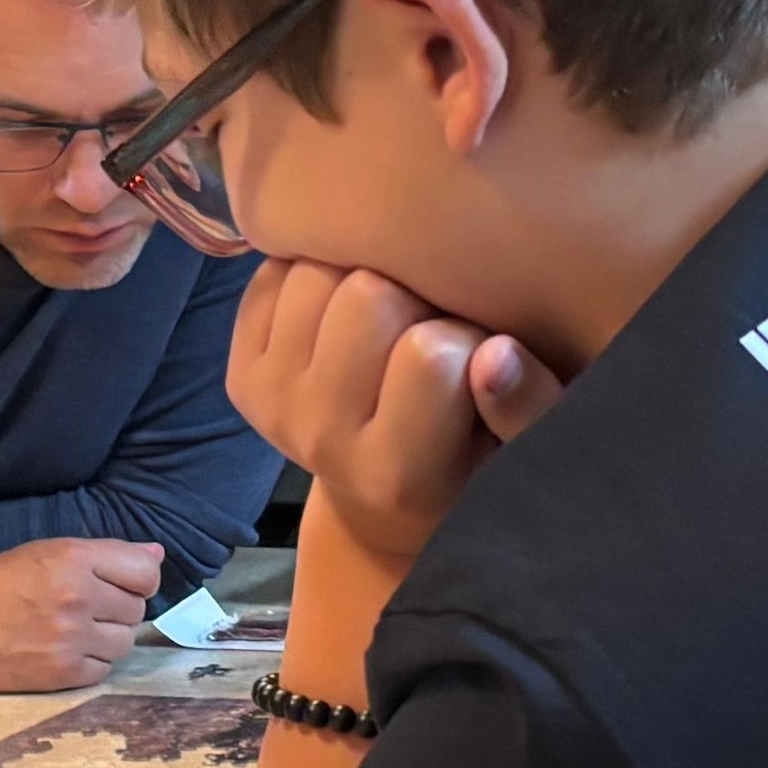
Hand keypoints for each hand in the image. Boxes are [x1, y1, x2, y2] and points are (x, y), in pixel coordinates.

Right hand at [0, 537, 163, 689]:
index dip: (139, 580)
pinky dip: (90, 663)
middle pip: (136, 609)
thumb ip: (107, 554)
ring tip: (75, 631)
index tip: (122, 585)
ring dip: (107, 638)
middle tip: (86, 609)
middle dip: (117, 610)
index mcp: (75, 560)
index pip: (146, 572)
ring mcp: (72, 638)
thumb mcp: (49, 552)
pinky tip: (65, 651)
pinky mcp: (63, 673)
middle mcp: (78, 597)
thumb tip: (157, 554)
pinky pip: (103, 670)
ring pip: (124, 642)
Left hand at [230, 260, 548, 566]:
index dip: (467, 334)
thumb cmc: (475, 458)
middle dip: (414, 296)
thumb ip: (528, 405)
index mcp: (396, 473)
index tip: (477, 357)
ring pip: (316, 272)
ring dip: (362, 277)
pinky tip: (346, 314)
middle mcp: (321, 443)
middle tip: (433, 327)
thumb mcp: (523, 447)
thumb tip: (496, 355)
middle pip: (366, 294)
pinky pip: (275, 274)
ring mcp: (273, 408)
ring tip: (393, 319)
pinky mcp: (240, 379)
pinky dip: (316, 275)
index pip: (431, 352)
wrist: (389, 496)